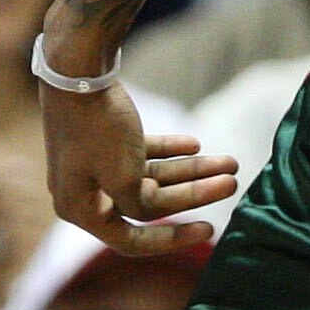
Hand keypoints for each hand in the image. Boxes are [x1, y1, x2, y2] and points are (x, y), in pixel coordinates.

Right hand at [39, 76, 238, 257]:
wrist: (76, 68)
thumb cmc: (99, 128)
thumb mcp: (124, 179)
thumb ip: (142, 206)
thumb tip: (152, 211)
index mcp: (80, 209)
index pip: (131, 241)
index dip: (173, 239)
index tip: (210, 229)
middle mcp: (84, 192)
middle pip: (148, 205)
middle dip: (194, 193)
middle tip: (233, 182)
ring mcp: (93, 165)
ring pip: (150, 176)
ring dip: (190, 170)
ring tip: (230, 163)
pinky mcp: (102, 140)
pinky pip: (141, 154)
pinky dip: (168, 151)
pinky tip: (195, 144)